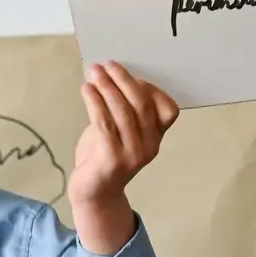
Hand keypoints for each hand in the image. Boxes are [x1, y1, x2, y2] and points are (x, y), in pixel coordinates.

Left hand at [68, 62, 178, 255]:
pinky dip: (95, 102)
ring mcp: (133, 154)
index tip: (128, 75)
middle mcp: (150, 145)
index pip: (168, 109)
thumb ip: (123, 109)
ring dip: (107, 87)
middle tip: (106, 64)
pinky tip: (87, 90)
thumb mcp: (120, 129)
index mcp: (156, 137)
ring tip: (94, 72)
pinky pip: (105, 123)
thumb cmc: (104, 155)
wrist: (93, 192)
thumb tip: (114, 75)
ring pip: (123, 111)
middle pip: (142, 104)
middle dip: (124, 80)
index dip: (151, 88)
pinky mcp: (112, 159)